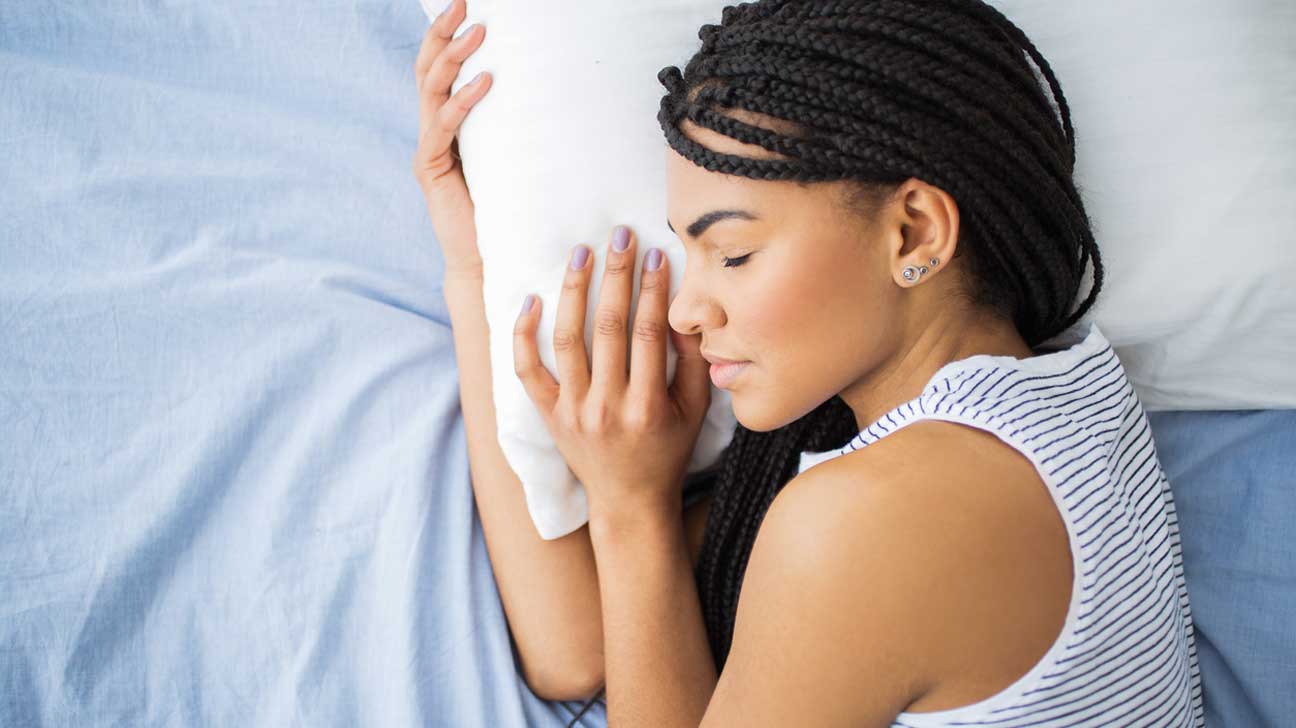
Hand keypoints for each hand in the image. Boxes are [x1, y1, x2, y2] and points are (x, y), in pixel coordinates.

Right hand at [412, 0, 491, 284]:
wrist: (489, 259)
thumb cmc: (509, 208)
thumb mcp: (514, 156)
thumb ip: (517, 126)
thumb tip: (554, 89)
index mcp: (448, 125)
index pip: (440, 70)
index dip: (446, 35)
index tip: (466, 5)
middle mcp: (433, 132)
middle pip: (428, 70)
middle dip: (443, 33)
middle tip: (465, 5)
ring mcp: (429, 150)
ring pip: (431, 91)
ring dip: (453, 58)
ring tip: (477, 34)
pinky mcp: (431, 171)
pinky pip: (443, 129)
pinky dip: (463, 103)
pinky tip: (485, 84)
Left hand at [512, 227, 712, 521]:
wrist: (628, 501)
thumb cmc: (667, 451)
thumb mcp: (694, 411)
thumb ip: (692, 363)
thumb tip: (682, 311)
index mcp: (647, 406)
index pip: (648, 333)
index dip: (653, 289)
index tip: (656, 254)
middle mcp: (606, 407)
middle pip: (608, 327)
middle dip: (616, 275)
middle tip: (619, 235)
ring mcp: (572, 411)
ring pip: (567, 339)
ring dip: (574, 290)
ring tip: (580, 252)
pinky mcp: (549, 415)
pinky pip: (528, 370)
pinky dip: (524, 334)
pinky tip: (531, 299)